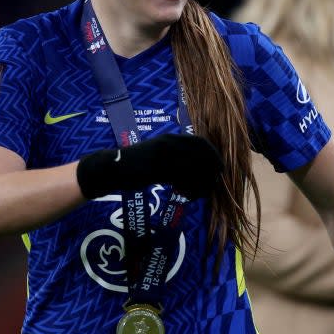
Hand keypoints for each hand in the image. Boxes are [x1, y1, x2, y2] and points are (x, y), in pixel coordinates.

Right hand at [76, 133, 224, 199]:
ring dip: (200, 183)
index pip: (200, 142)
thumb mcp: (160, 155)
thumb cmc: (138, 164)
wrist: (114, 168)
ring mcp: (163, 155)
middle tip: (212, 185)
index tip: (219, 168)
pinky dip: (188, 189)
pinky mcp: (156, 169)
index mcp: (171, 138)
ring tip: (198, 194)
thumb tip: (199, 170)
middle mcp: (169, 143)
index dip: (213, 155)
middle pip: (201, 155)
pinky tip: (185, 196)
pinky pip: (180, 179)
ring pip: (193, 168)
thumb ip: (178, 158)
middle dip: (210, 171)